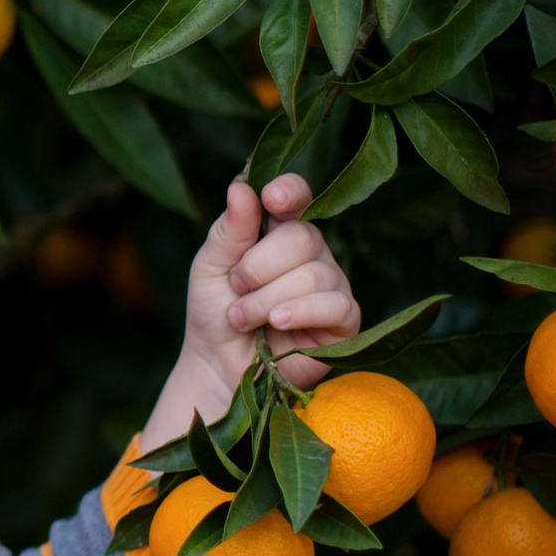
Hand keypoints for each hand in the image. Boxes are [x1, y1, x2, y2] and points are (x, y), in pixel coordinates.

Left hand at [141, 174, 362, 449]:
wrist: (219, 367)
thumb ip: (228, 231)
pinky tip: (277, 322)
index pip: (297, 198)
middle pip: (303, 236)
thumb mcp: (210, 267)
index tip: (272, 198)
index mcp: (277, 233)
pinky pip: (335, 304)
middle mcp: (311, 255)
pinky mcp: (344, 321)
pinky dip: (301, 311)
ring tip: (243, 318)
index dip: (290, 191)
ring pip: (315, 273)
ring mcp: (331, 286)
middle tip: (236, 288)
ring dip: (267, 298)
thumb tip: (241, 188)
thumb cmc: (214, 312)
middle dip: (258, 266)